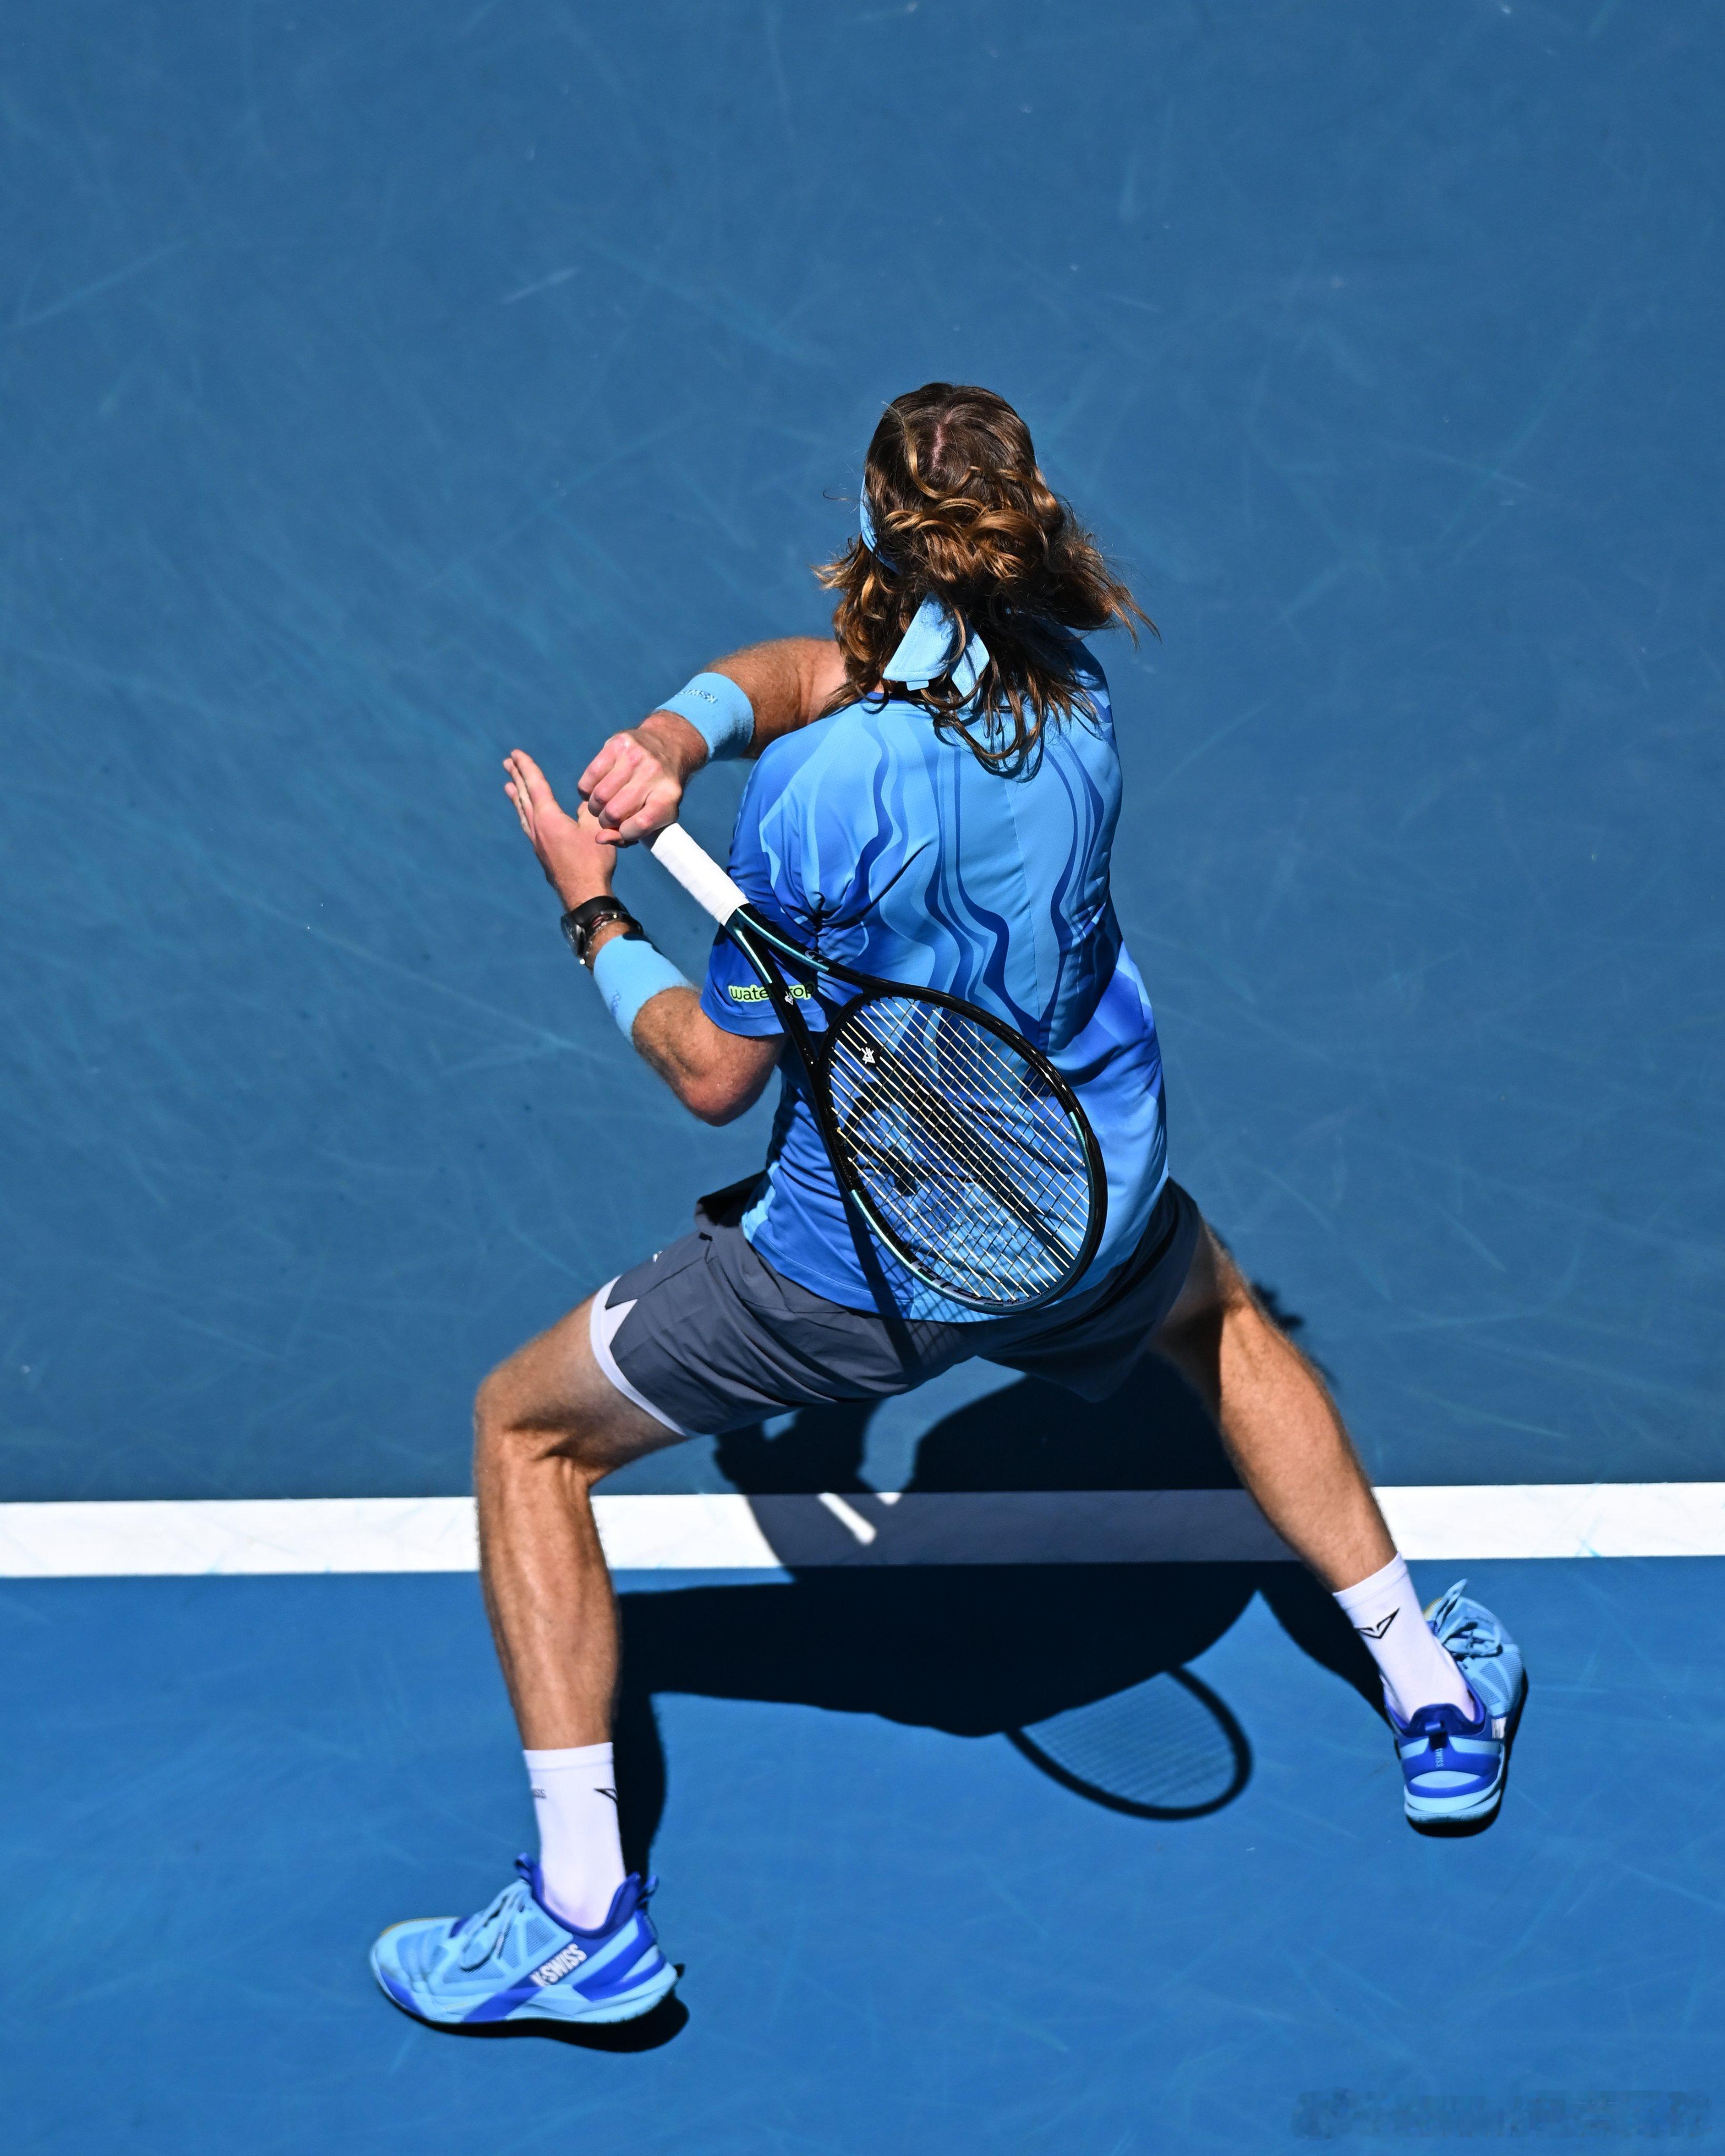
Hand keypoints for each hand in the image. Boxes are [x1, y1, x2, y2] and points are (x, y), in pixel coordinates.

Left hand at [503, 750, 612, 908]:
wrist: (584, 895)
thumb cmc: (593, 862)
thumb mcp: (596, 829)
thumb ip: (588, 811)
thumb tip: (584, 802)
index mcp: (549, 818)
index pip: (536, 785)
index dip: (526, 767)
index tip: (516, 753)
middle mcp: (538, 828)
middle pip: (524, 797)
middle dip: (517, 777)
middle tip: (507, 763)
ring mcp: (537, 842)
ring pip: (523, 813)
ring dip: (517, 797)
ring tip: (508, 786)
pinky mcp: (542, 854)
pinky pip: (528, 826)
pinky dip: (524, 814)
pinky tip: (527, 817)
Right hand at [577, 712, 704, 845]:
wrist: (668, 746)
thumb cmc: (658, 792)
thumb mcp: (656, 816)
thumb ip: (630, 834)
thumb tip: (599, 839)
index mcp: (668, 796)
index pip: (639, 826)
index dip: (625, 833)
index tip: (625, 829)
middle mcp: (653, 773)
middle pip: (614, 812)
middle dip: (606, 821)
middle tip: (610, 817)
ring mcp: (635, 756)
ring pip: (599, 796)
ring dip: (595, 807)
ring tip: (602, 805)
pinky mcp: (617, 744)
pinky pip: (589, 777)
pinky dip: (587, 790)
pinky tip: (595, 790)